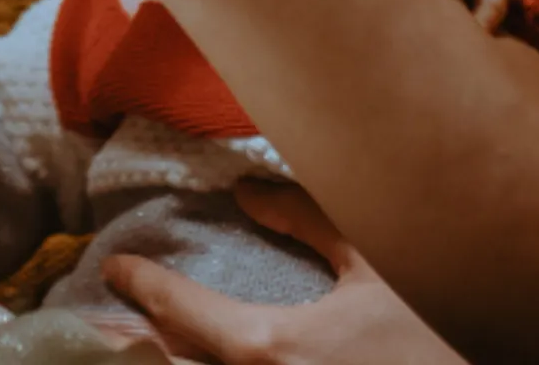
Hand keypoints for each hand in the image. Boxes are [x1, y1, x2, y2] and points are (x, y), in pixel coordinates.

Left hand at [104, 183, 468, 363]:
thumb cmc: (438, 331)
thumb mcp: (377, 264)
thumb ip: (308, 220)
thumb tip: (248, 192)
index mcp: (271, 349)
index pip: (181, 316)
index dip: (141, 288)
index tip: (115, 270)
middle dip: (132, 345)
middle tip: (100, 322)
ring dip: (169, 361)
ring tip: (136, 342)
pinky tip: (199, 358)